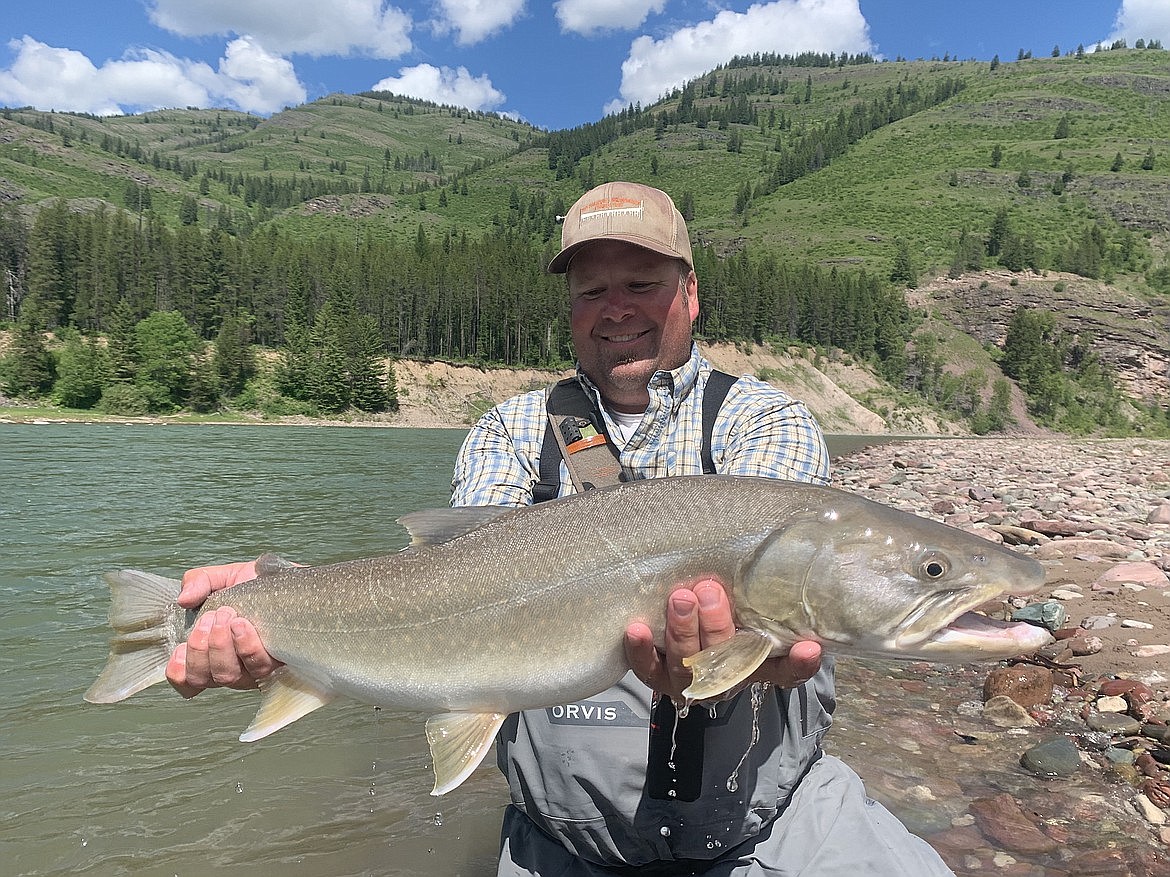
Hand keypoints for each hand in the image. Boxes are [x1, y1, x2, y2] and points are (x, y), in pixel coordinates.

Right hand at [165, 559, 283, 697]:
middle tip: (211, 619)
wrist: (297, 580)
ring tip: (229, 618)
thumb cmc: (259, 584)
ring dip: (222, 647)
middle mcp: (234, 667)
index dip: (179, 672)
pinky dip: (246, 648)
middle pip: (207, 678)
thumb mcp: (225, 577)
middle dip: (203, 649)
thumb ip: (199, 582)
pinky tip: (244, 627)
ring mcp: (257, 669)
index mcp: (214, 653)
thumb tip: (183, 598)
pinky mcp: (281, 663)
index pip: (189, 681)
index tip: (181, 648)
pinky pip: (259, 668)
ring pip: (230, 677)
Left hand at [624, 579, 821, 702]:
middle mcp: (726, 677)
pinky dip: (642, 651)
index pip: (786, 670)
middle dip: (717, 628)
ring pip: (688, 665)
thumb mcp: (744, 603)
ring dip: (683, 633)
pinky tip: (637, 630)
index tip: (809, 648)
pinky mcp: (657, 678)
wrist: (680, 631)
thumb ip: (755, 590)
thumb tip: (769, 540)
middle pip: (726, 663)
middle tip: (710, 592)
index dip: (799, 663)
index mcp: (756, 663)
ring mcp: (691, 681)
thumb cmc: (722, 611)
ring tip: (680, 599)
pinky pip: (647, 669)